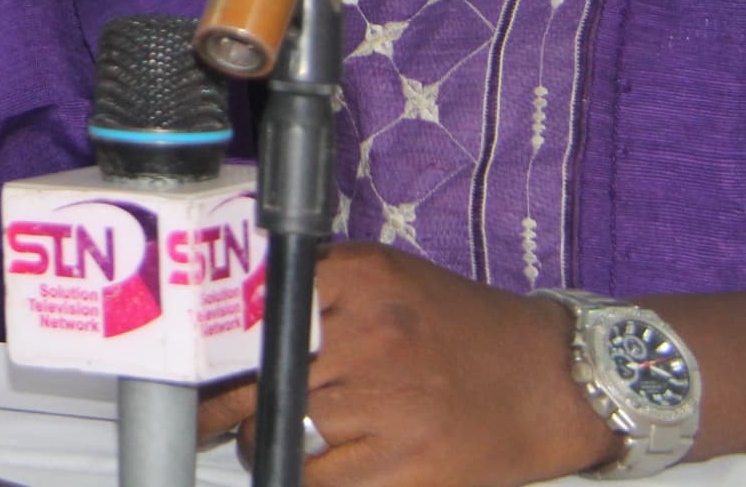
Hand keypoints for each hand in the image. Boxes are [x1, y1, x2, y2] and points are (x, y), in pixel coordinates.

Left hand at [196, 241, 616, 486]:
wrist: (553, 381)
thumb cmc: (465, 330)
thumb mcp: (392, 278)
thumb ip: (322, 285)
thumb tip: (236, 306)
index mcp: (362, 278)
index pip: (254, 303)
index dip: (213, 338)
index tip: (192, 356)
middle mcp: (370, 332)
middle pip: (253, 369)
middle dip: (217, 397)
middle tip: (204, 410)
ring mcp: (386, 401)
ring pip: (274, 428)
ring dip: (254, 439)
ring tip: (257, 437)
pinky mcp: (403, 465)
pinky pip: (314, 480)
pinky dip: (295, 477)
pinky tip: (299, 468)